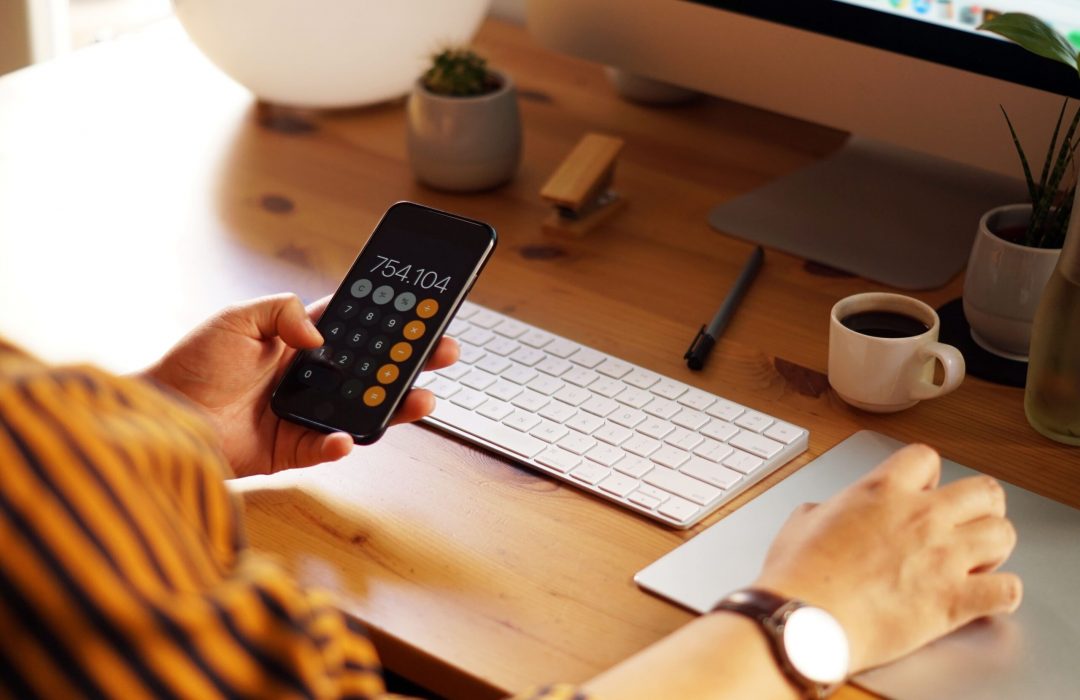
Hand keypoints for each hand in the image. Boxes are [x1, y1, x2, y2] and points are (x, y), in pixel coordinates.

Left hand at [141, 293, 458, 476]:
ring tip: (423, 398)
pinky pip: (326, 447)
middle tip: (443, 351)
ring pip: (363, 409)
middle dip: (411, 361)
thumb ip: (283, 311)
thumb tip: (321, 335)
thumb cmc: (191, 366)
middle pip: (373, 368)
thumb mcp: (237, 319)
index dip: (389, 319)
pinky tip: (346, 436)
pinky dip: (339, 443)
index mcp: (299, 341)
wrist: (161, 417)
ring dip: (395, 405)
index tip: (422, 311)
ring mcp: (305, 414)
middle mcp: (308, 377)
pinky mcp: (293, 449)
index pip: (356, 326)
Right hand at [753, 444, 1020, 673]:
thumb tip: (827, 515)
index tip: (925, 490)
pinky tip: (983, 597)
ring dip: (992, 547)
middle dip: (980, 506)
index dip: (928, 475)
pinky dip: (1000, 594)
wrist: (803, 621)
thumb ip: (827, 511)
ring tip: (975, 560)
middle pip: (984, 491)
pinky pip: (1006, 590)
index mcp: (880, 491)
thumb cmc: (798, 576)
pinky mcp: (954, 601)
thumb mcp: (801, 523)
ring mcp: (943, 557)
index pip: (926, 457)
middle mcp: (920, 516)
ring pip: (1003, 534)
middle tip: (966, 522)